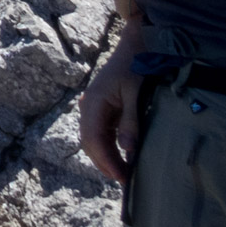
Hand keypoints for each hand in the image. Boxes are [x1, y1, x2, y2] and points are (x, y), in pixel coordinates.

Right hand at [79, 19, 145, 183]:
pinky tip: (119, 155)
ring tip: (122, 171)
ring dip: (105, 156)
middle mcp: (88, 106)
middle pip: (90, 142)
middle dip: (104, 163)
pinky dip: (107, 146)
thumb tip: (128, 151)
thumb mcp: (137, 95)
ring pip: (92, 139)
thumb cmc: (137, 67)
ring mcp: (92, 106)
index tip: (122, 177)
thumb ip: (131, 123)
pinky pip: (99, 131)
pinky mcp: (100, 107)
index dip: (107, 161)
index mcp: (94, 103)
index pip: (94, 140)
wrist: (136, 45)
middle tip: (124, 180)